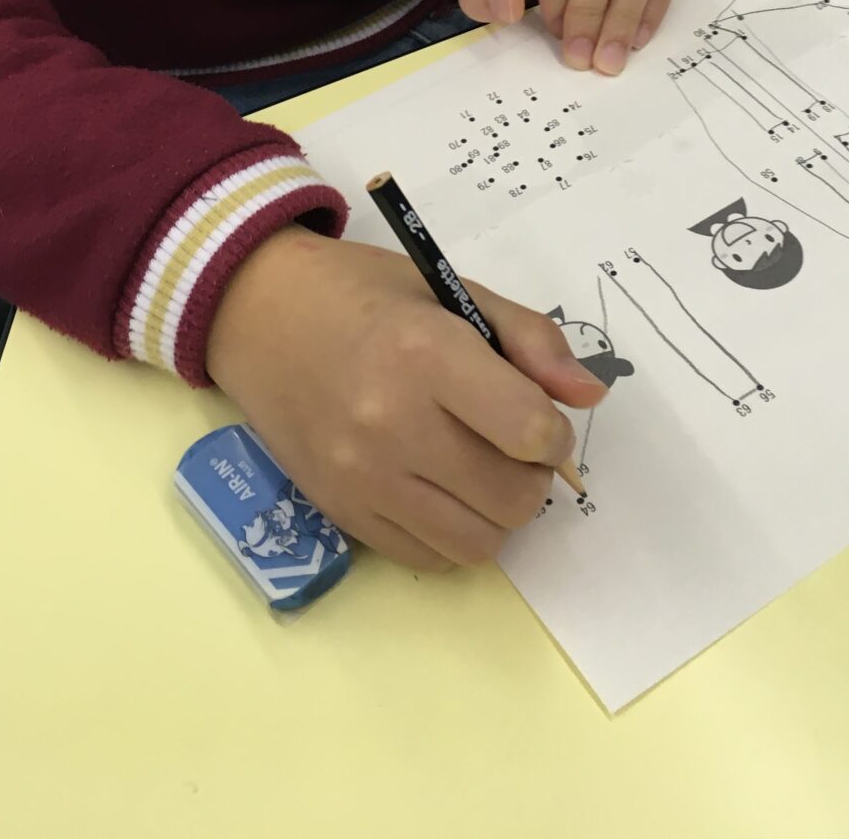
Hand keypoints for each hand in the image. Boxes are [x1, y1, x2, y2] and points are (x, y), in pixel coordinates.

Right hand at [205, 227, 606, 569]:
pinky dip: (451, 535)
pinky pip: (429, 559)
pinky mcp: (340, 512)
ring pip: (478, 543)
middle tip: (512, 443)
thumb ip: (530, 340)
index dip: (554, 431)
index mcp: (426, 353)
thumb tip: (590, 395)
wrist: (258, 315)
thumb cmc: (362, 294)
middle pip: (513, 496)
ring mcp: (362, 477)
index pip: (531, 429)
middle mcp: (393, 423)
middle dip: (532, 475)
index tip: (539, 416)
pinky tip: (438, 489)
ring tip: (477, 470)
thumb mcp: (449, 290)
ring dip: (496, 513)